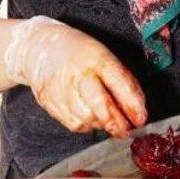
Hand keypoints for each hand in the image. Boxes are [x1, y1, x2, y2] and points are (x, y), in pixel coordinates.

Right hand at [4, 16, 146, 136]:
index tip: (141, 118)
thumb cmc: (78, 52)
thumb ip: (121, 80)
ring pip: (86, 118)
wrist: (38, 48)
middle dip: (116, 122)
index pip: (118, 82)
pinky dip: (85, 125)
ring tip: (106, 120)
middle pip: (100, 106)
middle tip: (125, 130)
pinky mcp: (49, 102)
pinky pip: (73, 123)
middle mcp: (77, 74)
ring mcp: (61, 90)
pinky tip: (88, 116)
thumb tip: (137, 107)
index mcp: (96, 58)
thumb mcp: (103, 55)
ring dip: (101, 124)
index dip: (132, 104)